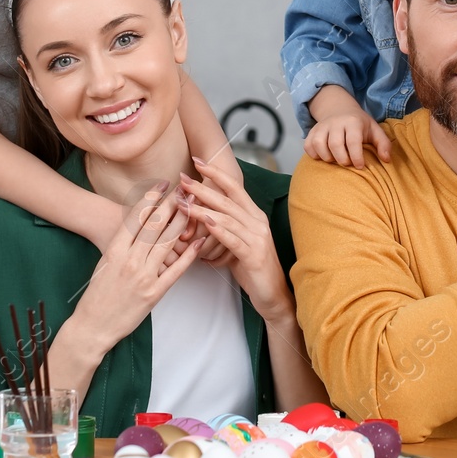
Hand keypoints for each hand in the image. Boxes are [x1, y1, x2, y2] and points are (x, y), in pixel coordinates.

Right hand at [75, 181, 201, 341]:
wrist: (92, 326)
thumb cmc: (97, 294)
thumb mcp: (105, 263)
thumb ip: (122, 245)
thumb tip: (138, 225)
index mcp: (115, 250)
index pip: (136, 217)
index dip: (151, 198)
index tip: (162, 184)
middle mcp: (130, 260)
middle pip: (154, 225)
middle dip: (171, 204)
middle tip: (184, 188)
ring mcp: (143, 277)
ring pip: (167, 243)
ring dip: (183, 222)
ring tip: (194, 207)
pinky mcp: (154, 293)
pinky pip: (175, 271)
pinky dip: (188, 255)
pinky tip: (198, 242)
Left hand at [178, 155, 291, 320]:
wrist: (273, 295)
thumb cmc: (252, 268)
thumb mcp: (238, 242)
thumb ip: (225, 227)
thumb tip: (200, 215)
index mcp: (254, 216)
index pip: (234, 188)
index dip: (216, 174)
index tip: (197, 162)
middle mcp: (257, 222)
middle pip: (227, 199)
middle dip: (203, 187)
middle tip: (183, 178)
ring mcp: (257, 238)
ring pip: (227, 218)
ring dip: (203, 209)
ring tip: (183, 203)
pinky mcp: (254, 255)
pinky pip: (233, 240)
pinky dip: (218, 230)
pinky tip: (205, 224)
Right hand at [304, 87, 391, 168]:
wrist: (340, 109)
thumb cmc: (360, 125)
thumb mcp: (375, 130)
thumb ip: (383, 144)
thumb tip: (386, 160)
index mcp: (353, 122)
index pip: (353, 141)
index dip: (357, 157)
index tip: (360, 166)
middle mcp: (336, 122)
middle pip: (335, 145)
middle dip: (342, 159)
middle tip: (348, 163)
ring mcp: (322, 126)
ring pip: (319, 144)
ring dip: (327, 157)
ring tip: (335, 160)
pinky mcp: (312, 131)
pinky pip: (308, 145)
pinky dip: (314, 154)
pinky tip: (323, 156)